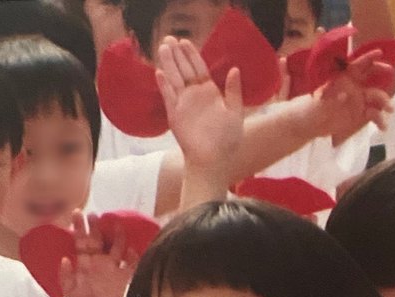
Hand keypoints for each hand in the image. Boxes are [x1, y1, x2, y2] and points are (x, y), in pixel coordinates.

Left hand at [57, 211, 135, 296]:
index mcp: (84, 263)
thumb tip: (65, 259)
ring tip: (115, 223)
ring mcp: (112, 268)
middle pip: (97, 240)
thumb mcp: (69, 291)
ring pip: (115, 247)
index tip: (76, 213)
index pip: (80, 241)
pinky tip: (131, 249)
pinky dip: (133, 257)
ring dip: (116, 236)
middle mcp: (98, 261)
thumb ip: (65, 275)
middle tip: (93, 214)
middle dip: (95, 226)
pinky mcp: (124, 277)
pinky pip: (131, 264)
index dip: (79, 228)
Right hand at [158, 37, 243, 170]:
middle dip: (177, 54)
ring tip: (163, 47)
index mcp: (210, 93)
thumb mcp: (235, 113)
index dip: (192, 54)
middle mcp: (195, 96)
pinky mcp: (175, 116)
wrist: (213, 160)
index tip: (185, 41)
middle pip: (184, 70)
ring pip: (174, 79)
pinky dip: (164, 86)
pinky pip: (168, 97)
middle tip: (169, 38)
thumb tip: (234, 69)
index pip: (199, 68)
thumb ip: (234, 92)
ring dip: (168, 64)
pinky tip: (159, 72)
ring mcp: (183, 105)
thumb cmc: (227, 140)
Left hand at [313, 50, 394, 139]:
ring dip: (384, 101)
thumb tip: (345, 95)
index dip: (368, 58)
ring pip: (375, 97)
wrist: (310, 125)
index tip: (379, 53)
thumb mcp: (319, 103)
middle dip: (381, 71)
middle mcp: (354, 87)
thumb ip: (332, 99)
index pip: (358, 65)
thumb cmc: (311, 109)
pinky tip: (383, 127)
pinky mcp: (360, 115)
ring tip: (390, 109)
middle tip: (390, 72)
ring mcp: (359, 101)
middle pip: (371, 75)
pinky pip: (374, 115)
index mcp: (344, 78)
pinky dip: (379, 120)